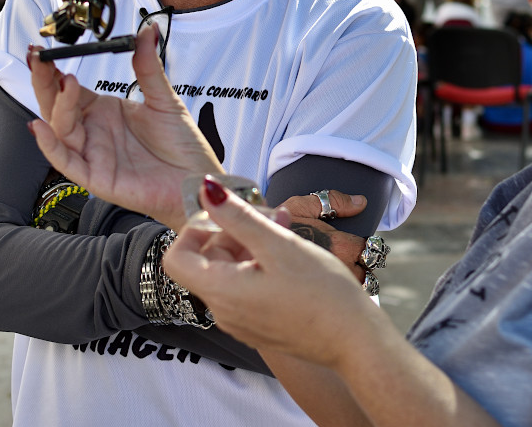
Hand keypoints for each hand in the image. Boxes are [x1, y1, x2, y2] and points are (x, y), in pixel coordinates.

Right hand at [28, 23, 223, 228]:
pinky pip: (66, 162)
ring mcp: (92, 154)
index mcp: (103, 111)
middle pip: (56, 105)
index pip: (68, 88)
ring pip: (60, 129)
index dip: (53, 69)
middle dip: (45, 81)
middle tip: (39, 57)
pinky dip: (50, 146)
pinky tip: (41, 127)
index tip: (43, 48)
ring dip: (57, 105)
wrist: (197, 180)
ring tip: (65, 81)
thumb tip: (146, 31)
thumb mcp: (164, 99)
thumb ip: (148, 66)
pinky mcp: (95, 178)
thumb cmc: (181, 145)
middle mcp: (92, 131)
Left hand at [165, 183, 381, 368]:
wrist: (354, 342)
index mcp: (221, 292)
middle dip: (232, 232)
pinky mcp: (259, 326)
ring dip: (250, 245)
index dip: (195, 229)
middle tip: (269, 217)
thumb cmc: (321, 294)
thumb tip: (206, 190)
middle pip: (206, 262)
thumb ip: (239, 217)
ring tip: (285, 230)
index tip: (227, 216)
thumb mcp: (278, 245)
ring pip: (230, 273)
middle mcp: (224, 312)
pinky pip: (246, 289)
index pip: (177, 256)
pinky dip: (260, 265)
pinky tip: (290, 255)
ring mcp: (241, 322)